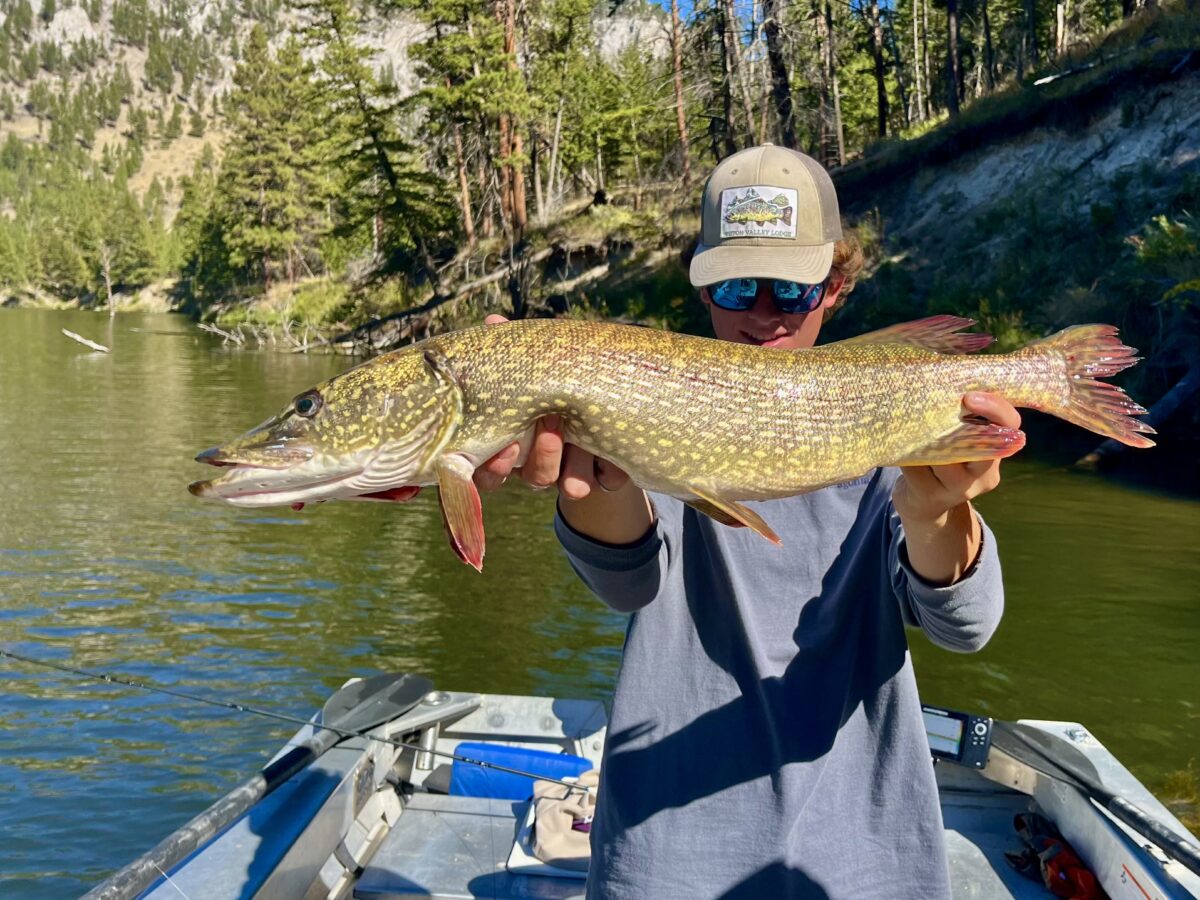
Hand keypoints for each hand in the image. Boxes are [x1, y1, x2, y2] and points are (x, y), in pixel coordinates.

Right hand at [472, 315, 630, 498]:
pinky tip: (611, 446)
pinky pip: (608, 480)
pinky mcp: (609, 475)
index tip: (507, 444)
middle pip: (535, 478)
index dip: (495, 468)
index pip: (491, 473)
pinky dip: (610, 465)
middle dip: (543, 456)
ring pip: (569, 486)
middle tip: (551, 423)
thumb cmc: (562, 382)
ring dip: (574, 466)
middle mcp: (544, 466)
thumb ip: (518, 356)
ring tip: (582, 438)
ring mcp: (576, 473)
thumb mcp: (543, 369)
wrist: (611, 403)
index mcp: (517, 446)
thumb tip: (492, 323)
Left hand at [892, 392, 1021, 525]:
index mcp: (997, 450)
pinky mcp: (930, 496)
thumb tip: (937, 380)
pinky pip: (916, 468)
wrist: (925, 505)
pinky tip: (895, 441)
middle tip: (941, 406)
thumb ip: (961, 415)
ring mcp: (958, 489)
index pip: (1010, 426)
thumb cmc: (942, 458)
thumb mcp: (959, 438)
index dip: (995, 409)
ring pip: (943, 458)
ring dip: (925, 435)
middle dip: (960, 422)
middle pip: (983, 448)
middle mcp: (983, 474)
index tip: (970, 396)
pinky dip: (905, 451)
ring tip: (908, 417)